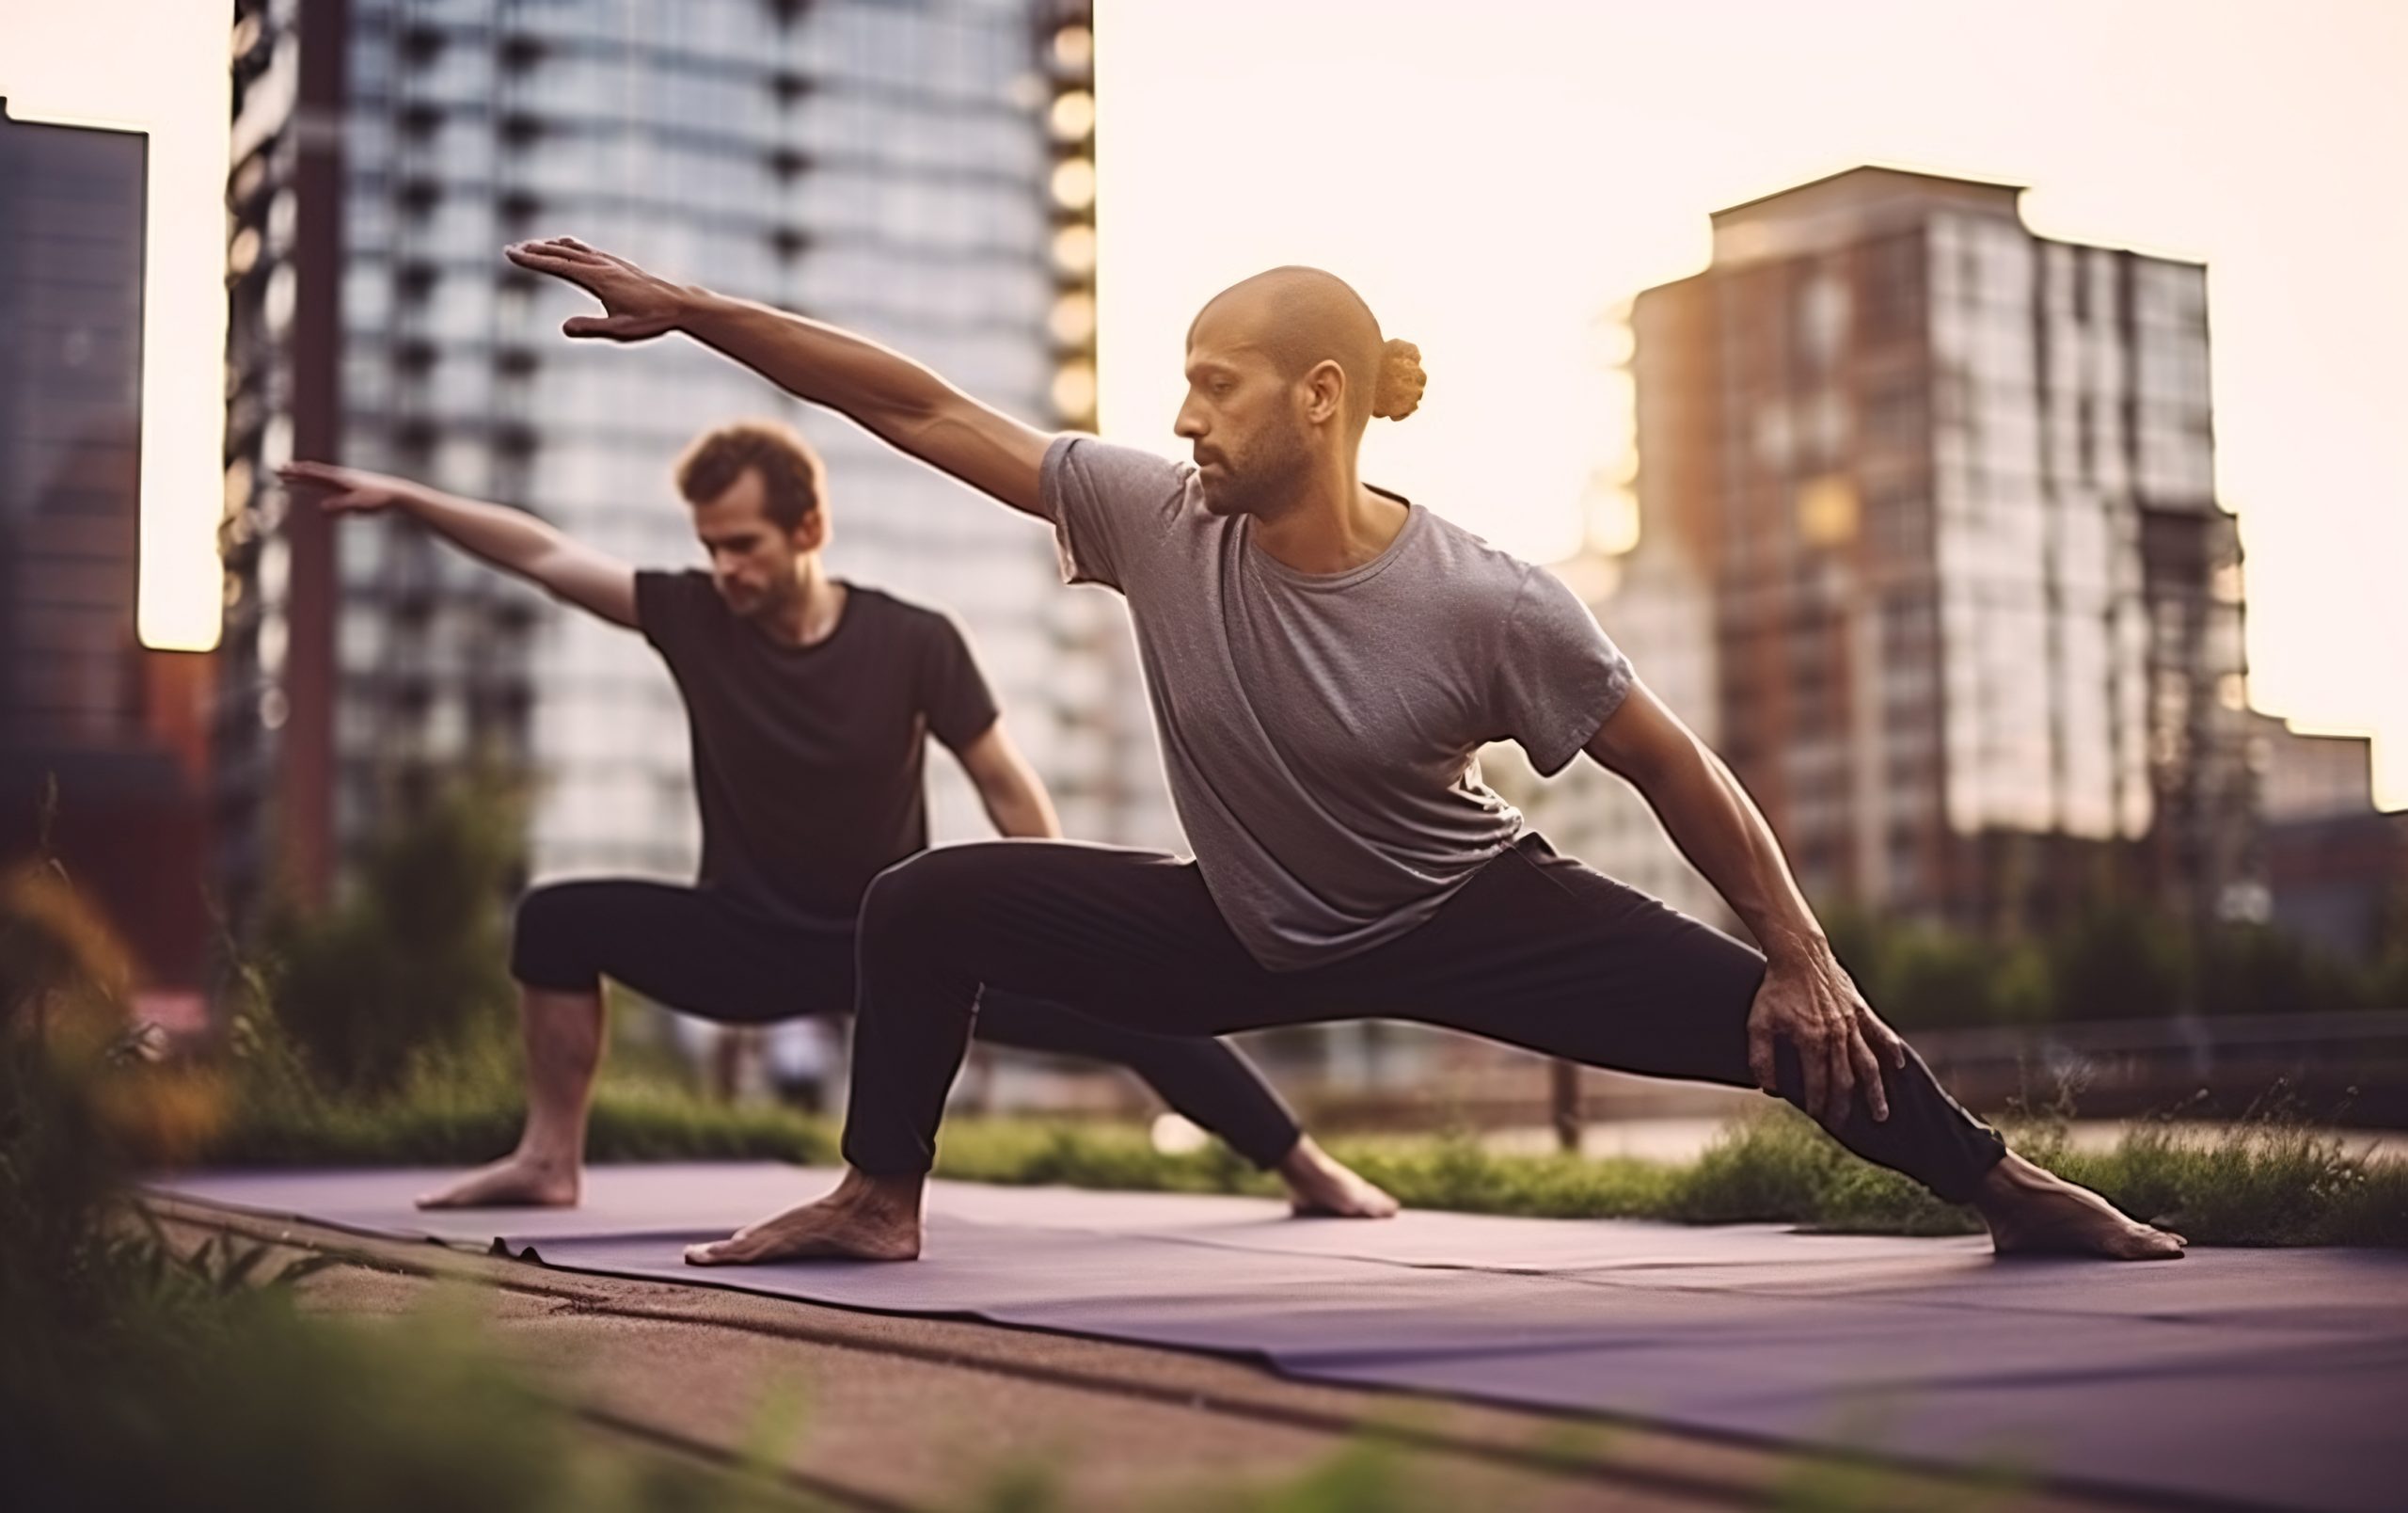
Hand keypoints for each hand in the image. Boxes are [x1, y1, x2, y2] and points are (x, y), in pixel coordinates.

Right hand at [276, 460, 426, 515]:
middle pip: (312, 474)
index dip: (296, 474)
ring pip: (320, 480)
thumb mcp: (357, 504)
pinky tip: (317, 494)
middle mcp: (339, 478)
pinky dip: (319, 487)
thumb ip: (339, 506)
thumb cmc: (377, 499)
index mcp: (338, 479)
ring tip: (291, 478)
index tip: (281, 470)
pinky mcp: (351, 490)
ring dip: (304, 479)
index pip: (312, 475)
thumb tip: (320, 509)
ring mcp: (345, 483)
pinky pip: (330, 489)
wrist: (396, 493)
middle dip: (294, 473)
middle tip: (277, 470)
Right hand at [503, 236, 686, 341]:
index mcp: (598, 278)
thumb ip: (592, 328)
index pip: (557, 266)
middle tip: (510, 249)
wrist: (680, 305)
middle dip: (535, 251)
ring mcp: (611, 262)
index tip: (510, 254)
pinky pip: (588, 250)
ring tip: (533, 245)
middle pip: (561, 253)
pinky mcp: (619, 264)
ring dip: (551, 246)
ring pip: (575, 249)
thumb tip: (564, 328)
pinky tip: (568, 248)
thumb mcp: (620, 330)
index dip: (532, 260)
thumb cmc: (651, 320)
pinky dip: (570, 246)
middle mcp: (602, 265)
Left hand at [1745, 948, 1909, 1126]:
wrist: (1798, 954)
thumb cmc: (1775, 989)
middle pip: (1845, 1080)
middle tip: (1844, 1125)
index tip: (1819, 1119)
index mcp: (1812, 1041)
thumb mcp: (1757, 1024)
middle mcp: (1837, 1036)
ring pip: (1868, 1064)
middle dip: (1844, 1106)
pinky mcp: (1861, 1010)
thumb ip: (1761, 1058)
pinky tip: (1899, 1066)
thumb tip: (1769, 1089)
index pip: (1818, 1083)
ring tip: (1881, 1113)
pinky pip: (1881, 1034)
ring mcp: (1852, 1023)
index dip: (1818, 1104)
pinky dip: (1891, 1050)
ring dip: (1875, 1091)